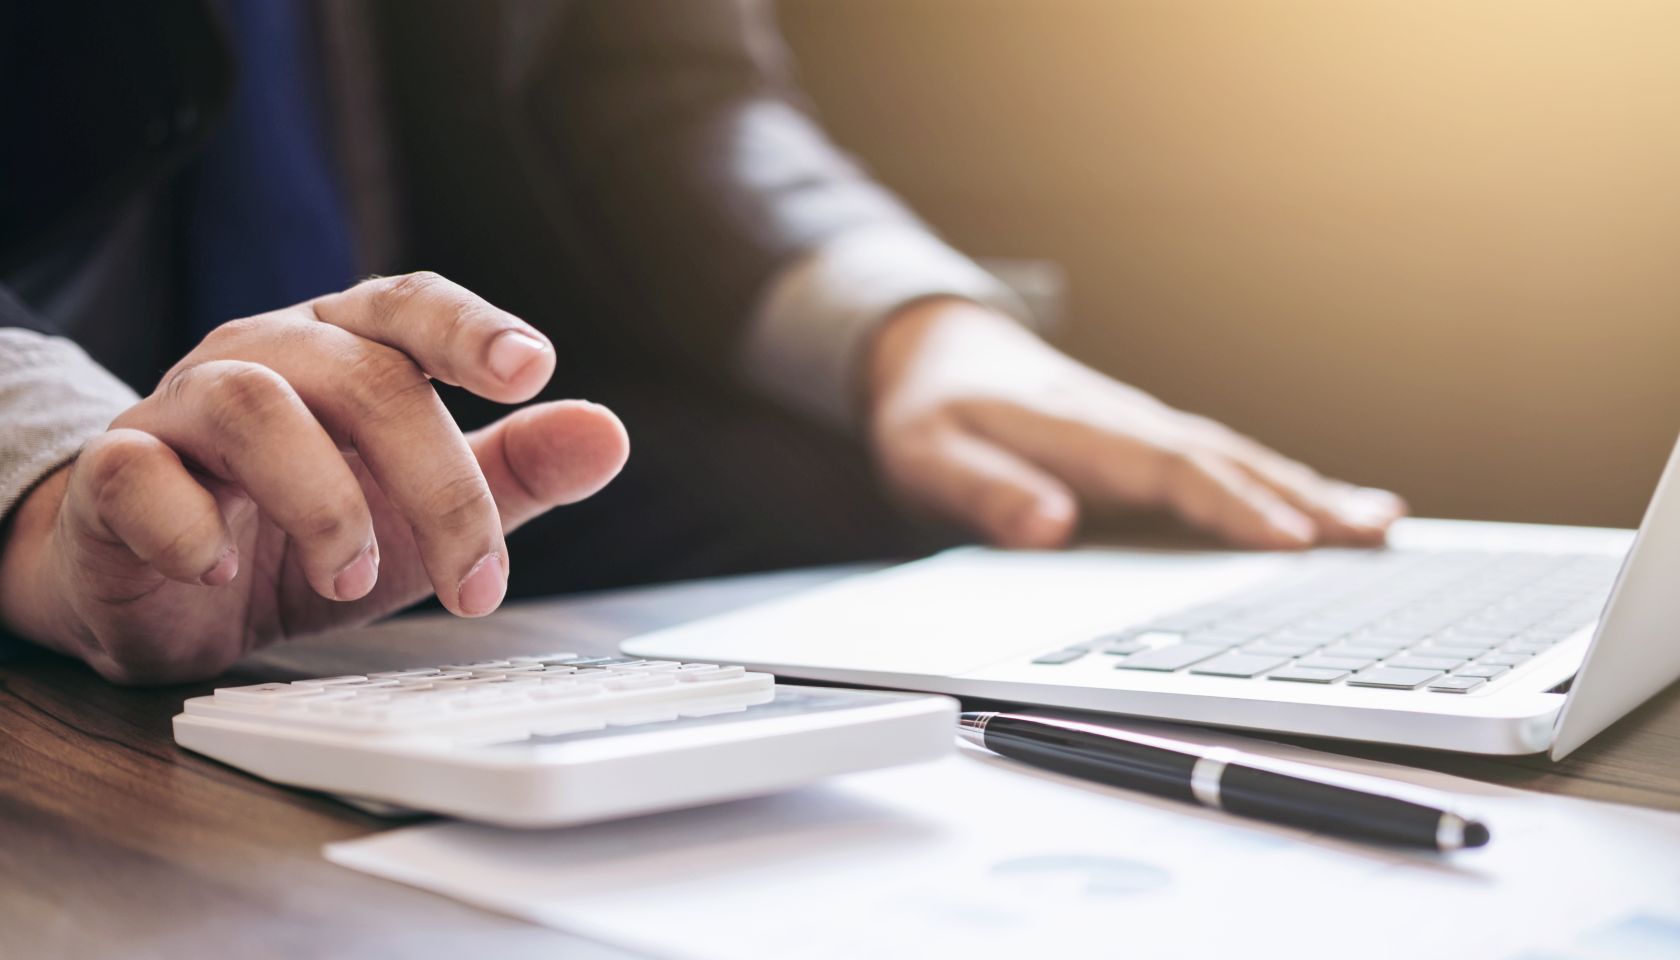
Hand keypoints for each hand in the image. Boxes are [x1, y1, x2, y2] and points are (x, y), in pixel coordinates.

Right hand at [0, 273, 628, 683]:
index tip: (530, 368)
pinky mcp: (115, 472)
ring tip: (353, 579)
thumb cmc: (305, 529)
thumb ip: (514, 470)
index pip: (413, 307)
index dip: (471, 328)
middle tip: (475, 583)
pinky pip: (136, 473)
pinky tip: (222, 568)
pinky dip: (188, 524)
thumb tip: (609, 435)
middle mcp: (270, 356)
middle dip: (435, 482)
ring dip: (322, 500)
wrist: (166, 587)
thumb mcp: (424, 509)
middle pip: (363, 373)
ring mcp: (183, 405)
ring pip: (252, 403)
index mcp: (351, 348)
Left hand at [866, 298, 1404, 549]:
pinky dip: (1280, 484)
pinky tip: (1324, 507)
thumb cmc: (931, 416)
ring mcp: (1144, 429)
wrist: (933, 354)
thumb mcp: (931, 460)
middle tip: (1378, 535)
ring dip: (1309, 491)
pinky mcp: (1147, 443)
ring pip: (1238, 460)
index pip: (1171, 470)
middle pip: (1227, 462)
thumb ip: (988, 495)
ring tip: (1383, 525)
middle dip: (1304, 499)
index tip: (1292, 541)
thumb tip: (1052, 527)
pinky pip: (1224, 464)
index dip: (1233, 506)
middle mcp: (1127, 424)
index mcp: (1080, 432)